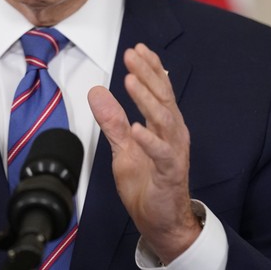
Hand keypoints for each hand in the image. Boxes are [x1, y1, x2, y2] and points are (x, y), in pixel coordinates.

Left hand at [88, 43, 200, 262]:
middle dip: (147, 74)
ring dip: (147, 98)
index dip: (150, 68)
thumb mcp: (123, 148)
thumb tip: (96, 92)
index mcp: (164, 125)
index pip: (160, 89)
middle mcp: (173, 133)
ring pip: (163, 119)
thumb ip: (112, 120)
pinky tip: (137, 128)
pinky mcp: (170, 173)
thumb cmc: (148, 184)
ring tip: (131, 80)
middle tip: (132, 55)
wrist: (162, 221)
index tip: (137, 48)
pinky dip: (150, 140)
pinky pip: (162, 154)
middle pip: (163, 97)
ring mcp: (174, 152)